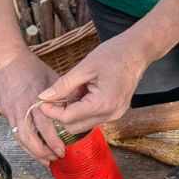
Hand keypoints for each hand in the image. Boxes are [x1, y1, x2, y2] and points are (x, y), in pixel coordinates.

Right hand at [0, 48, 66, 162]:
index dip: (53, 142)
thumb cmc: (31, 67)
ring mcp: (11, 111)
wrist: (6, 58)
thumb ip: (61, 96)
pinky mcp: (4, 112)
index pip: (45, 127)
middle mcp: (21, 108)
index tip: (61, 151)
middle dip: (42, 153)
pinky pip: (15, 131)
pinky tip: (33, 148)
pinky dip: (25, 143)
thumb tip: (73, 110)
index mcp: (35, 100)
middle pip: (29, 139)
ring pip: (20, 139)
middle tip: (54, 159)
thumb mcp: (51, 78)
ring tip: (44, 159)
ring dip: (32, 152)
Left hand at [37, 32, 152, 134]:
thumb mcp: (84, 67)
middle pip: (74, 126)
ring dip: (72, 111)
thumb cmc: (114, 55)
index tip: (41, 101)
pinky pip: (92, 118)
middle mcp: (111, 115)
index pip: (68, 118)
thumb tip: (43, 97)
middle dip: (61, 113)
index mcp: (103, 104)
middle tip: (54, 95)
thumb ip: (63, 85)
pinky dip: (82, 109)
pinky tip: (83, 92)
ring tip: (73, 90)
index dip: (51, 111)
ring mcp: (115, 116)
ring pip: (82, 124)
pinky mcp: (115, 113)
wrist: (137, 51)